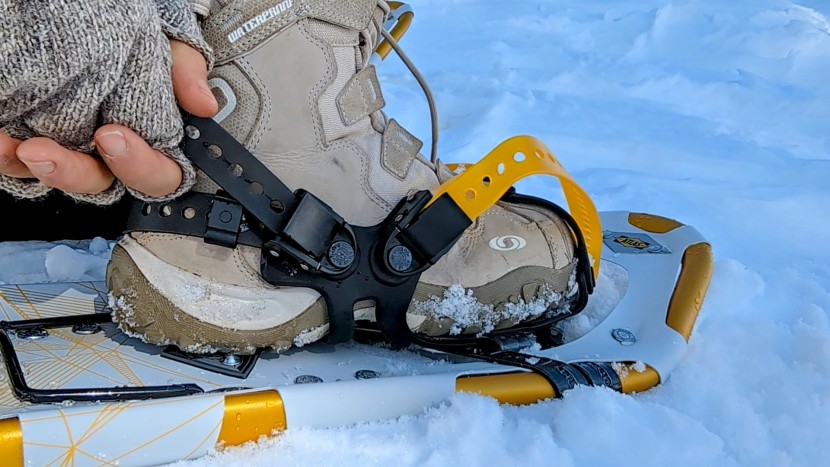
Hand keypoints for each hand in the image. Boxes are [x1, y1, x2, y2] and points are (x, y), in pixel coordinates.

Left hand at [0, 40, 217, 197]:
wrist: (86, 8)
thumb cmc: (129, 25)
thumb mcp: (166, 36)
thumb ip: (185, 67)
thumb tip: (202, 104)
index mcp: (151, 132)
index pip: (161, 173)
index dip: (142, 166)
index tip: (114, 137)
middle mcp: (111, 146)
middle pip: (104, 184)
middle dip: (77, 173)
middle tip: (51, 150)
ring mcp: (72, 146)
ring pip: (61, 179)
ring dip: (41, 169)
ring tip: (20, 147)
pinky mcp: (33, 139)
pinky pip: (20, 165)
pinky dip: (8, 157)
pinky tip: (1, 140)